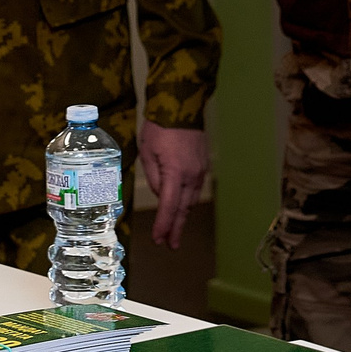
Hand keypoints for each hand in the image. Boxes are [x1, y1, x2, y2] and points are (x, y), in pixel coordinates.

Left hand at [138, 124, 208, 248]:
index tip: (158, 240)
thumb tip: (160, 194)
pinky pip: (194, 189)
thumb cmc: (160, 127)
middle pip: (183, 209)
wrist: (182, 106)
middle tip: (170, 245)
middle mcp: (191, 175)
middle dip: (176, 228)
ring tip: (174, 231)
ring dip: (182, 216)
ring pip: (190, 200)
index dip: (164, 225)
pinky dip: (186, 201)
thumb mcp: (147, 152)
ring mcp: (200, 170)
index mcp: (175, 173)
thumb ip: (153, 177)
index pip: (169, 207)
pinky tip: (180, 206)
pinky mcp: (203, 165)